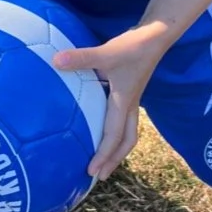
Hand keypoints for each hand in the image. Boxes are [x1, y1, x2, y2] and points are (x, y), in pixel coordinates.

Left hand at [53, 24, 172, 180]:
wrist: (156, 35)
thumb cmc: (133, 47)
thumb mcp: (107, 53)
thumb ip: (82, 58)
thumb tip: (56, 61)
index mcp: (123, 102)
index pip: (114, 137)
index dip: (103, 156)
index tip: (92, 172)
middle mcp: (129, 105)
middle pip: (126, 141)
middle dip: (114, 160)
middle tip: (100, 175)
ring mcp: (132, 98)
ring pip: (127, 131)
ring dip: (117, 147)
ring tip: (103, 157)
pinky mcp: (130, 89)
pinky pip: (124, 118)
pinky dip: (114, 129)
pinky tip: (100, 123)